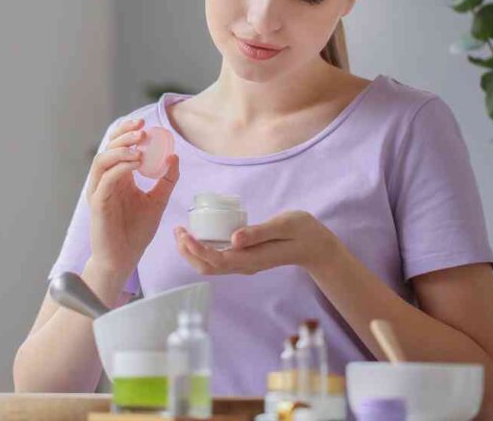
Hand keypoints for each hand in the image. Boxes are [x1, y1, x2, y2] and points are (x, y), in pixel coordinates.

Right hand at [88, 118, 179, 274]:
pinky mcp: (97, 204)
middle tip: (142, 130)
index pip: (118, 147)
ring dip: (120, 150)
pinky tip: (135, 164)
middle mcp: (105, 181)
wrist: (124, 258)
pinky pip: (105, 180)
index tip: (146, 124)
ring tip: (139, 147)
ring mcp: (99, 192)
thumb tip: (174, 156)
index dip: (128, 132)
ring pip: (102, 161)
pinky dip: (119, 168)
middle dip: (124, 135)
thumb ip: (166, 180)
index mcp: (118, 177)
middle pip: (108, 148)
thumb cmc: (136, 231)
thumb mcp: (158, 201)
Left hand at [173, 210, 339, 275]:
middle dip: (187, 252)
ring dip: (192, 252)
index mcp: (251, 259)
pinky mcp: (245, 259)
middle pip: (207, 267)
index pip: (216, 260)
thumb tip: (234, 238)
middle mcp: (244, 266)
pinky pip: (218, 259)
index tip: (184, 234)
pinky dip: (202, 250)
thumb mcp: (284, 226)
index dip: (196, 249)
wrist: (316, 246)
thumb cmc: (302, 232)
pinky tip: (199, 235)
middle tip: (177, 230)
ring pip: (211, 266)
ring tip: (181, 232)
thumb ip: (259, 232)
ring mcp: (244, 264)